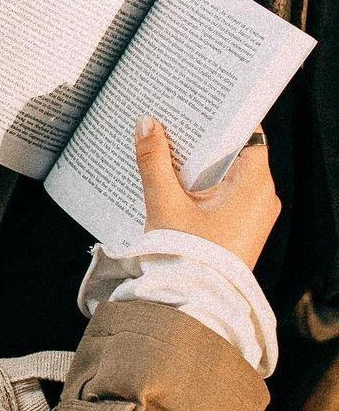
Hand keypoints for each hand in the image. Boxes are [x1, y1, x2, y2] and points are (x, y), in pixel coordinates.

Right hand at [134, 116, 280, 268]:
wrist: (193, 304)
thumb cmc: (186, 255)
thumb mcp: (165, 202)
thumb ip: (154, 160)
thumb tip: (147, 124)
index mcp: (255, 185)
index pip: (247, 135)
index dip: (222, 119)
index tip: (199, 106)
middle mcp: (263, 198)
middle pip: (234, 155)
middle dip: (202, 142)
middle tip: (173, 124)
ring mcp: (254, 216)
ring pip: (227, 177)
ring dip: (199, 166)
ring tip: (167, 153)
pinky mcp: (242, 231)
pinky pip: (225, 197)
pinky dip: (203, 187)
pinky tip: (174, 185)